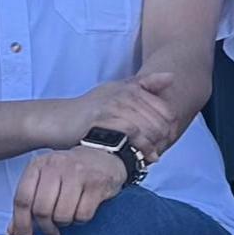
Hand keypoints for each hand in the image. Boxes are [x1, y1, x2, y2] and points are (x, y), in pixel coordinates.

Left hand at [8, 141, 125, 234]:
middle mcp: (56, 166)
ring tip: (68, 217)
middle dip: (45, 228)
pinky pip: (83, 214)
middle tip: (52, 233)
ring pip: (62, 214)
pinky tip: (82, 211)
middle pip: (41, 209)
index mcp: (38, 165)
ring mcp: (77, 173)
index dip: (21, 224)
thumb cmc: (69, 172)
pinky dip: (81, 220)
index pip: (22, 199)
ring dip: (64, 223)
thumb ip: (28, 204)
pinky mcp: (97, 183)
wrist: (103, 156)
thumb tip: (13, 232)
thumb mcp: (44, 181)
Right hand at [65, 69, 180, 159]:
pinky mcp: (105, 120)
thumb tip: (172, 76)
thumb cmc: (91, 109)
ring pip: (149, 130)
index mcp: (132, 88)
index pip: (166, 112)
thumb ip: (144, 85)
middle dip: (162, 141)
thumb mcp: (117, 91)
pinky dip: (140, 149)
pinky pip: (133, 136)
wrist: (61, 120)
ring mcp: (115, 106)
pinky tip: (141, 158)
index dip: (169, 130)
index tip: (163, 143)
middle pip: (160, 123)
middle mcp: (126, 94)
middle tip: (157, 153)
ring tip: (149, 157)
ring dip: (153, 147)